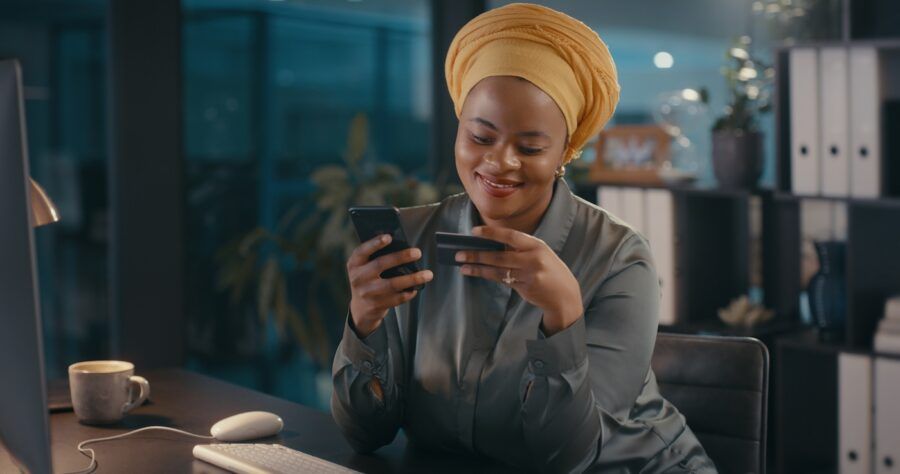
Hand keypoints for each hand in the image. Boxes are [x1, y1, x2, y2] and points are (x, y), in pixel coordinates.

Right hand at [347, 234, 432, 337]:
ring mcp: (367, 293)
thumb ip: (375, 257)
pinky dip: (408, 293)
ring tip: (428, 274)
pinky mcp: (376, 305)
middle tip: (417, 253)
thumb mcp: (364, 268)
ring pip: (392, 284)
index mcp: (354, 264)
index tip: (389, 237)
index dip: (375, 243)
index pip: (362, 251)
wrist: (360, 309)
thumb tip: (400, 244)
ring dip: (412, 278)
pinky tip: (416, 288)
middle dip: (401, 257)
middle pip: (380, 264)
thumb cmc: (367, 281)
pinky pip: (396, 298)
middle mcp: (358, 278)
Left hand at [456, 226, 582, 334]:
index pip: (511, 236)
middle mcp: (533, 258)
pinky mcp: (525, 287)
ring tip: (462, 266)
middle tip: (459, 253)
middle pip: (499, 256)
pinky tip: (475, 272)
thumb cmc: (547, 269)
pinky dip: (487, 275)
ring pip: (498, 270)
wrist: (564, 294)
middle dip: (477, 254)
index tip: (473, 232)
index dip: (491, 233)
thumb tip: (488, 246)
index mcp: (536, 245)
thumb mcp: (539, 253)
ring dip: (478, 267)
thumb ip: (519, 249)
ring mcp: (529, 274)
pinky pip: (502, 280)